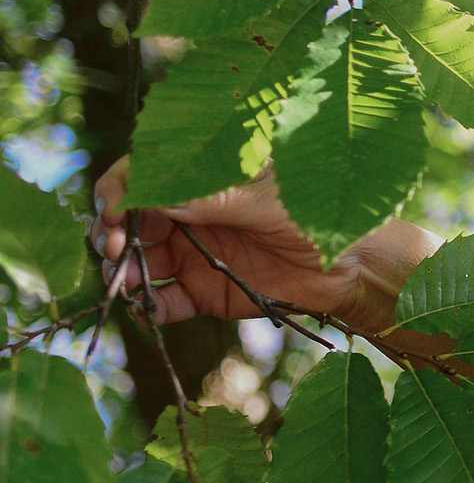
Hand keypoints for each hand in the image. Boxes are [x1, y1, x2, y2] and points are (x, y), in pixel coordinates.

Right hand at [88, 158, 440, 334]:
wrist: (354, 266)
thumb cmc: (320, 216)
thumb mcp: (269, 201)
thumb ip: (216, 199)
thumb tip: (156, 196)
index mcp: (205, 179)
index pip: (145, 174)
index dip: (120, 188)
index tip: (112, 207)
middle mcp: (192, 215)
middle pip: (132, 220)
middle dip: (111, 232)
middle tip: (111, 246)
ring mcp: (195, 254)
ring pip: (139, 260)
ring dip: (122, 270)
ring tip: (122, 280)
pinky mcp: (205, 292)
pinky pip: (164, 300)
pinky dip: (149, 306)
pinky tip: (146, 308)